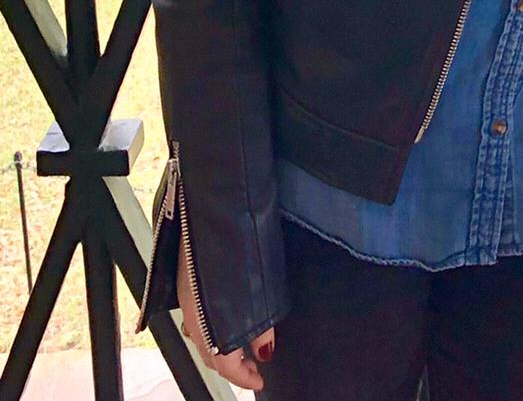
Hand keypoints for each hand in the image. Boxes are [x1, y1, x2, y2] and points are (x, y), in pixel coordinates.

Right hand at [178, 246, 273, 390]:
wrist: (212, 210)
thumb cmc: (239, 246)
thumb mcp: (259, 289)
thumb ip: (261, 324)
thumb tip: (266, 349)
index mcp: (209, 323)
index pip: (224, 365)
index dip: (243, 377)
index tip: (259, 382)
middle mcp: (193, 317)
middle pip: (210, 356)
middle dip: (233, 367)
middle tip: (254, 368)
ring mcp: (187, 301)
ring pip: (202, 339)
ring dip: (222, 349)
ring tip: (243, 349)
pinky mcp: (186, 285)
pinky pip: (197, 321)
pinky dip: (212, 330)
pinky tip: (224, 323)